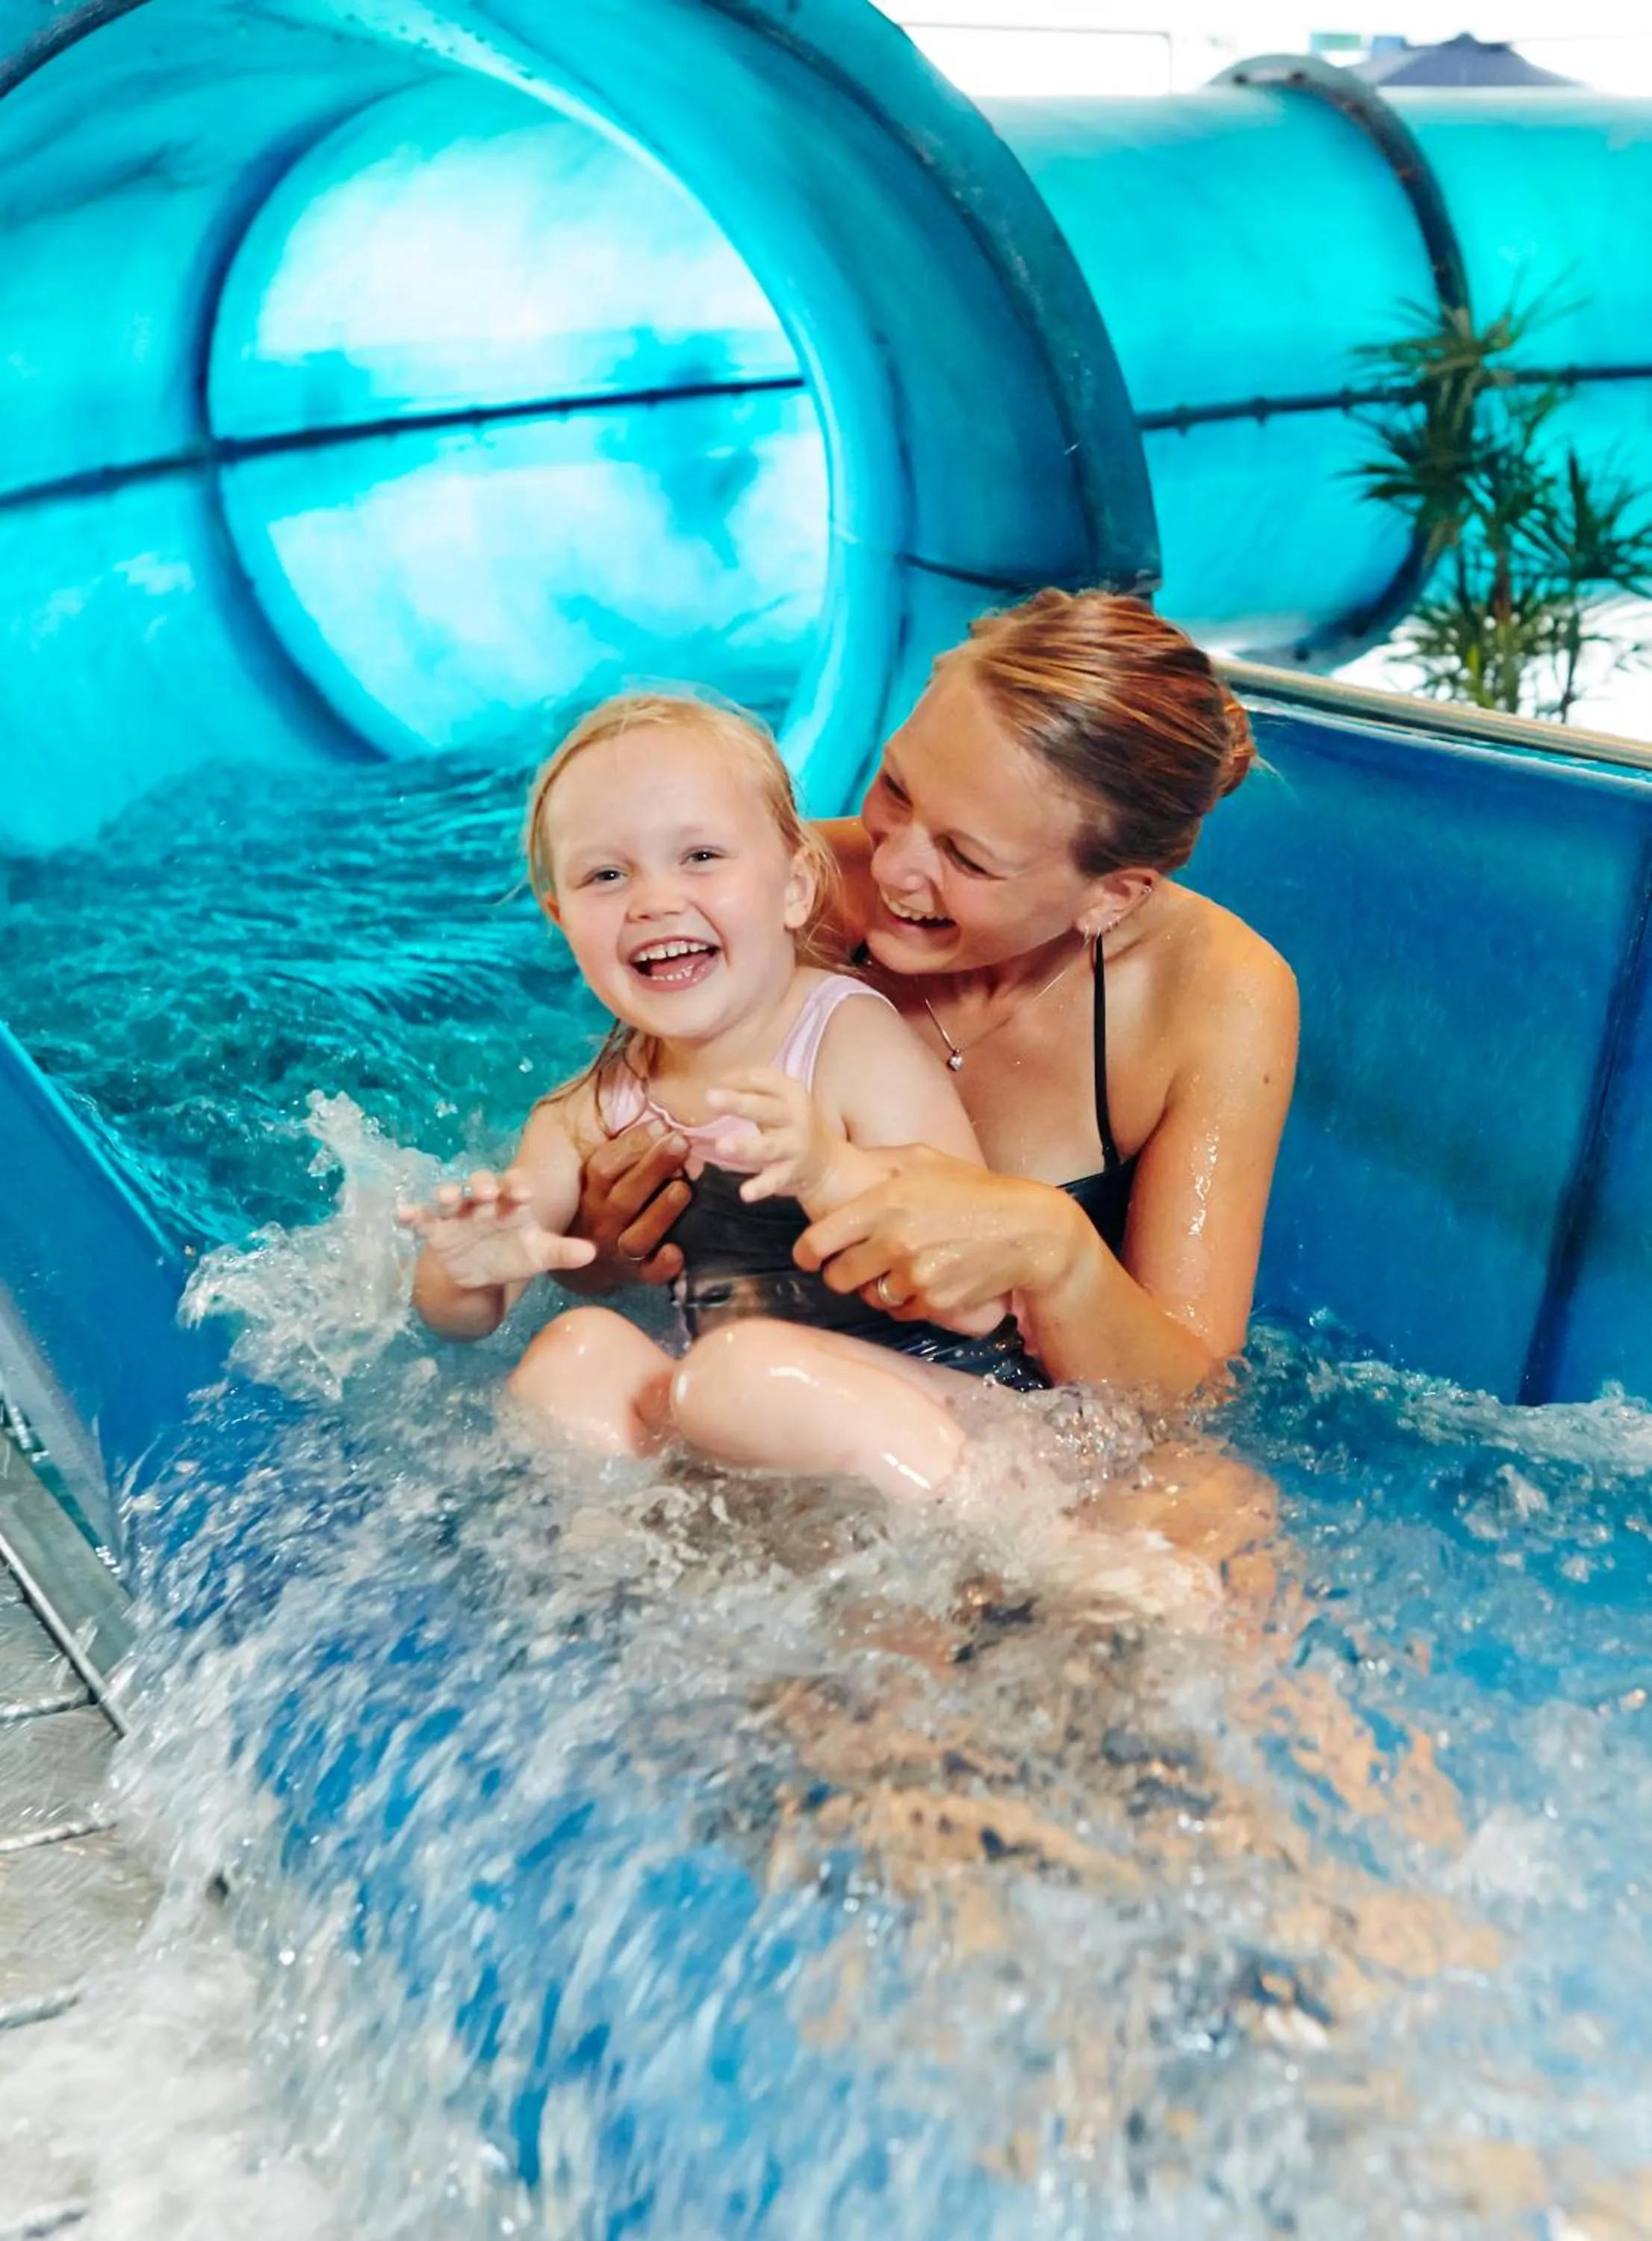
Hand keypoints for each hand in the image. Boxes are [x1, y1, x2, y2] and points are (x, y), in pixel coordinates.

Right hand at [397, 1168, 596, 1288]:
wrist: (483, 1272)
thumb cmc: (515, 1253)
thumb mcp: (539, 1255)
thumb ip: (563, 1252)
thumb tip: (592, 1253)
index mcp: (512, 1202)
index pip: (516, 1186)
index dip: (518, 1186)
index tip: (524, 1192)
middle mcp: (484, 1202)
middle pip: (481, 1184)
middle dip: (483, 1184)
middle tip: (487, 1190)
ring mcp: (458, 1214)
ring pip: (450, 1196)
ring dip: (448, 1193)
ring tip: (448, 1197)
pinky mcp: (436, 1229)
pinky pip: (422, 1218)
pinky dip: (411, 1213)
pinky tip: (401, 1213)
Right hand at [565, 1121, 691, 1286]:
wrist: (582, 1266)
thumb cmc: (604, 1207)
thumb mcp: (600, 1179)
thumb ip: (623, 1151)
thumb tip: (657, 1111)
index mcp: (590, 1193)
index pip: (605, 1166)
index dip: (633, 1145)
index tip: (662, 1125)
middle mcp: (600, 1221)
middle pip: (624, 1195)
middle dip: (653, 1167)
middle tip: (681, 1143)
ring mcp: (617, 1251)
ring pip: (637, 1235)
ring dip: (661, 1212)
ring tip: (683, 1190)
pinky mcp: (635, 1275)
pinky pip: (649, 1275)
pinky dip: (663, 1266)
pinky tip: (677, 1252)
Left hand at [705, 1069, 836, 1203]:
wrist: (826, 1161)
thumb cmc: (791, 1122)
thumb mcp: (782, 1098)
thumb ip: (753, 1087)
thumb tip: (715, 1083)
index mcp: (791, 1092)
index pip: (760, 1080)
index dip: (733, 1081)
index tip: (711, 1084)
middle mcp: (796, 1117)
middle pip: (764, 1108)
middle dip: (738, 1104)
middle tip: (710, 1098)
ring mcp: (794, 1146)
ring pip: (767, 1146)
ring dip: (744, 1147)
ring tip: (722, 1146)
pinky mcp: (791, 1172)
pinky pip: (774, 1180)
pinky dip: (761, 1187)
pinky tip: (746, 1193)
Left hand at [795, 1148, 1079, 1335]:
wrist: (1027, 1231)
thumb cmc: (976, 1190)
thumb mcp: (926, 1159)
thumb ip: (879, 1161)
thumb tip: (845, 1162)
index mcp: (883, 1203)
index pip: (819, 1241)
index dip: (807, 1254)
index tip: (809, 1257)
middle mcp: (894, 1242)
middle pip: (838, 1278)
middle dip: (841, 1274)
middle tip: (853, 1267)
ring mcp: (915, 1276)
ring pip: (870, 1297)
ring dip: (876, 1288)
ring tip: (897, 1270)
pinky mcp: (935, 1302)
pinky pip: (901, 1312)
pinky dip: (906, 1302)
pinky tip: (922, 1282)